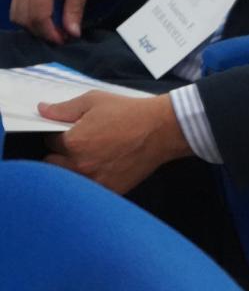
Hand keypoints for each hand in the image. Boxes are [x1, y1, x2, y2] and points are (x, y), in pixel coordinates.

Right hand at [11, 0, 98, 43]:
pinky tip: (46, 19)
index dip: (49, 31)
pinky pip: (17, 4)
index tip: (63, 40)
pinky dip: (28, 15)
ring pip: (16, 12)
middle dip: (40, 31)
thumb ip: (75, 8)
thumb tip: (72, 32)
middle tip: (61, 36)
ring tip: (54, 29)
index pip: (37, 14)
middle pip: (22, 16)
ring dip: (32, 25)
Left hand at [39, 92, 190, 193]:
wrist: (163, 130)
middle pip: (52, 163)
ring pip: (67, 179)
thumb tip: (42, 110)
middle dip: (60, 153)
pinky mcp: (110, 190)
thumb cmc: (131, 113)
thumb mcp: (95, 101)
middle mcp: (81, 165)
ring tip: (91, 156)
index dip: (58, 134)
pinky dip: (90, 180)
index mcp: (73, 143)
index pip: (49, 142)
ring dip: (72, 168)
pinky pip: (88, 188)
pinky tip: (104, 166)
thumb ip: (64, 108)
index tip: (71, 131)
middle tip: (80, 144)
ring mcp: (95, 180)